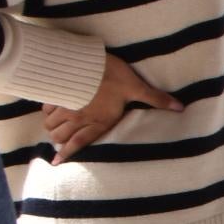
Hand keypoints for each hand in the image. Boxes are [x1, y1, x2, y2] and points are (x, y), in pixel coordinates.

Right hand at [41, 52, 182, 159]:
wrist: (84, 60)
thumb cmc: (112, 76)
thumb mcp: (137, 87)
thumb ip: (156, 99)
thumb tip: (179, 108)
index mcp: (98, 120)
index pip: (79, 143)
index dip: (67, 154)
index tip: (57, 162)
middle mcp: (78, 118)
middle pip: (60, 136)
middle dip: (59, 139)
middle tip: (61, 138)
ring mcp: (64, 108)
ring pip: (50, 125)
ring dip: (52, 127)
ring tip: (56, 125)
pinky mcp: (55, 96)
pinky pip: (44, 109)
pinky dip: (46, 112)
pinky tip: (51, 108)